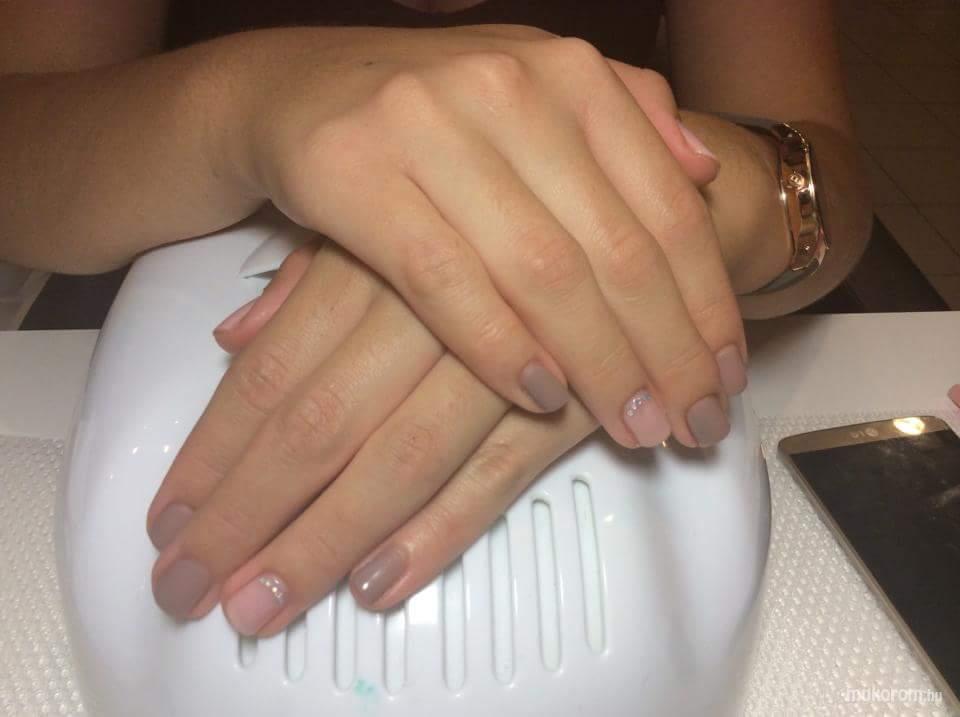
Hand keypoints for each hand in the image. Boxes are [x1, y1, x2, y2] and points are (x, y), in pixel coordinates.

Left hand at [151, 239, 598, 634]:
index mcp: (374, 257)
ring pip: (397, 460)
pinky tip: (378, 581)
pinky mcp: (574, 399)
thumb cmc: (511, 208)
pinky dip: (438, 530)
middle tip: (190, 585)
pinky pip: (496, 474)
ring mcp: (504, 357)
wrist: (651, 202)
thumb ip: (312, 273)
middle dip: (246, 515)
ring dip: (325, 540)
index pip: (270, 374)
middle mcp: (427, 309)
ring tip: (264, 603)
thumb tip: (235, 339)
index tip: (170, 521)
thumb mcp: (400, 209)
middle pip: (317, 427)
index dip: (213, 455)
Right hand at [220, 25, 745, 448]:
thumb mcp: (537, 86)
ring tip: (637, 427)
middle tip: (694, 424)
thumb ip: (626, 115)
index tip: (725, 378)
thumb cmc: (432, 106)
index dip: (707, 304)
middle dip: (667, 353)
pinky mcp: (354, 174)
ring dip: (600, 365)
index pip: (668, 208)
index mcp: (569, 73)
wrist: (296, 86)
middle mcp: (509, 90)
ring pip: (542, 273)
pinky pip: (444, 281)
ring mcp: (428, 128)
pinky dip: (499, 347)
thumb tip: (704, 173)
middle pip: (617, 250)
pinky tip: (542, 398)